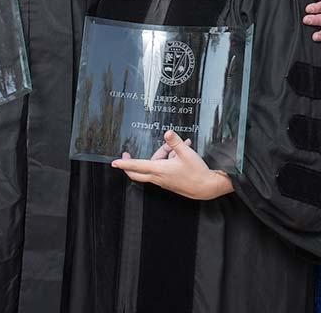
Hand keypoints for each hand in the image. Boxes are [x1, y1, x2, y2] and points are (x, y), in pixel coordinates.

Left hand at [111, 130, 233, 200]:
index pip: (136, 167)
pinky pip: (162, 169)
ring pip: (153, 167)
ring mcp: (163, 181)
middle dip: (130, 164)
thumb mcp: (187, 153)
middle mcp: (158, 177)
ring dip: (161, 155)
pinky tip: (181, 152)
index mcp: (159, 170)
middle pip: (137, 173)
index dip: (124, 164)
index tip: (114, 162)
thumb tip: (167, 132)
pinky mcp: (169, 181)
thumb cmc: (197, 172)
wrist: (206, 188)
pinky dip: (168, 160)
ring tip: (178, 146)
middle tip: (126, 155)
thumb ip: (175, 142)